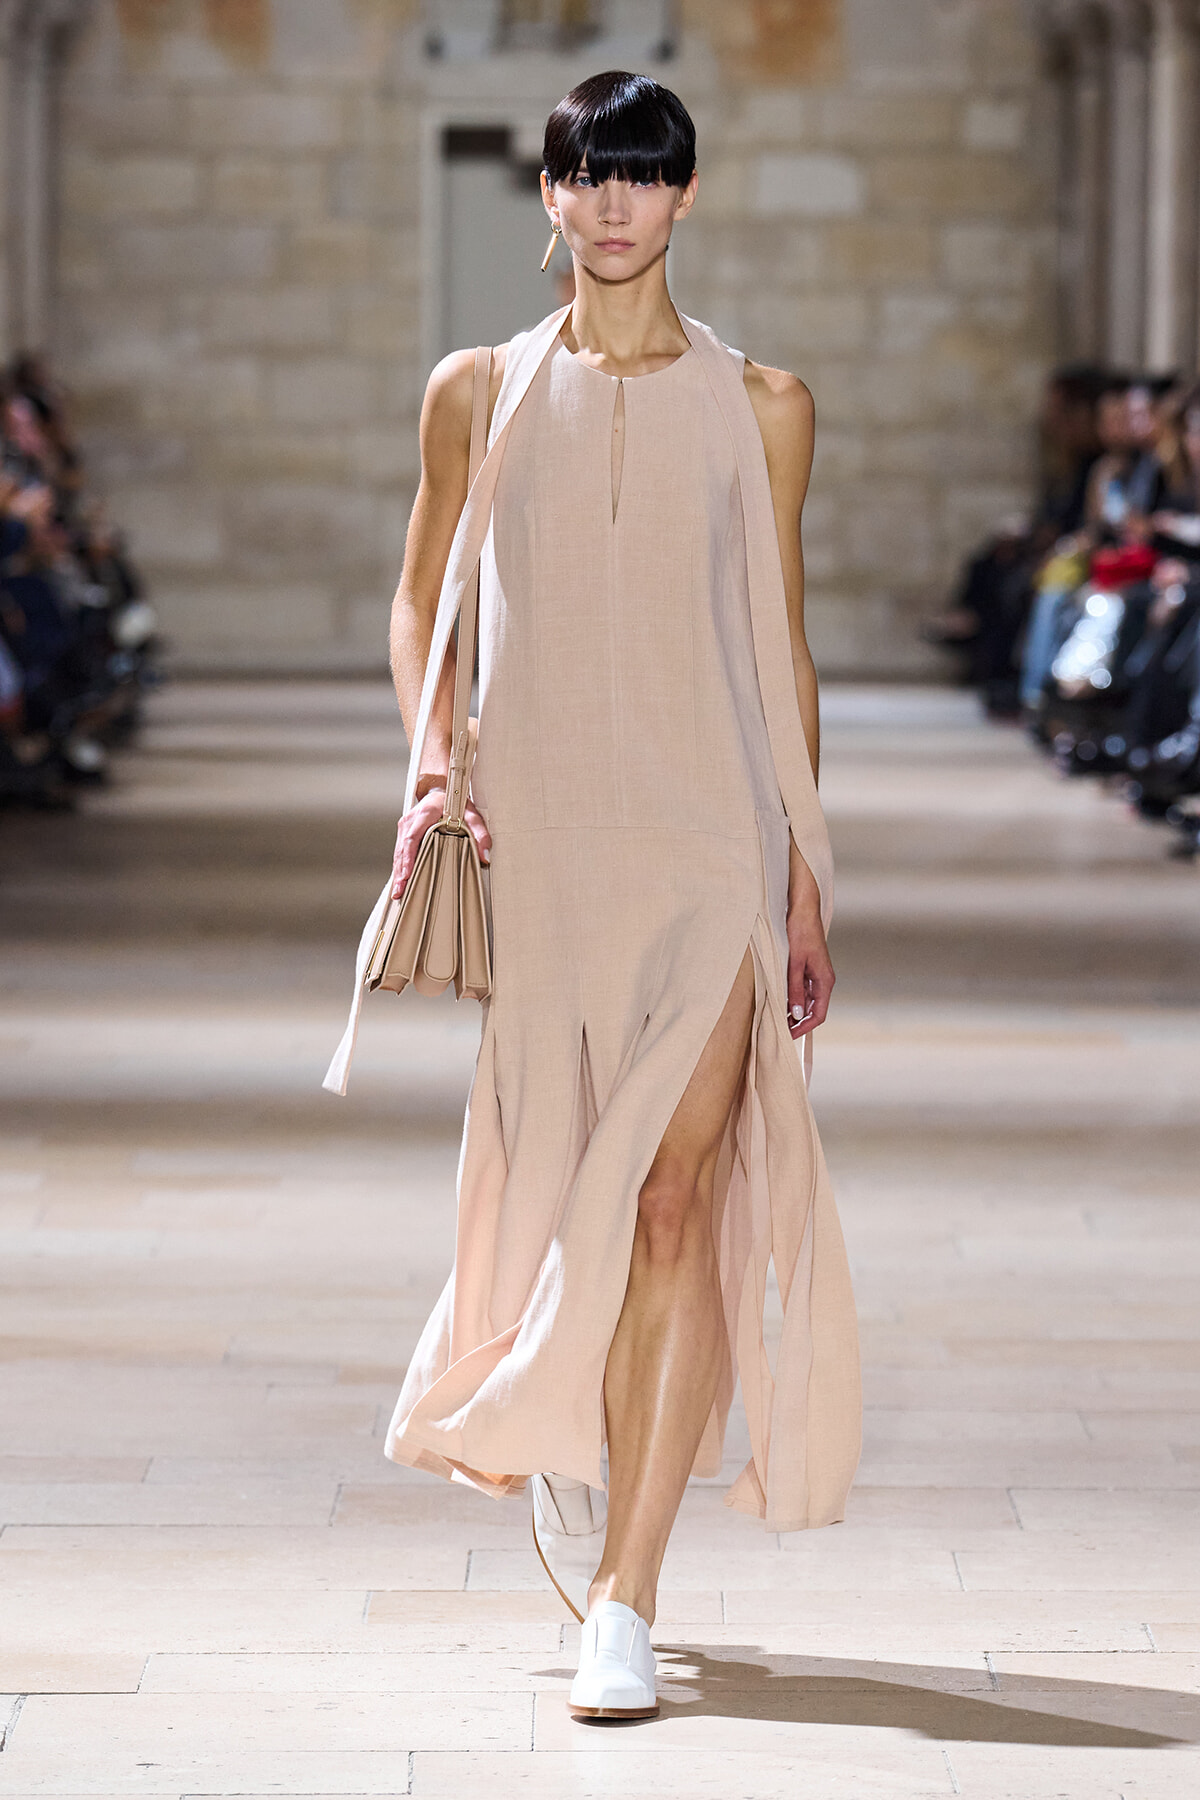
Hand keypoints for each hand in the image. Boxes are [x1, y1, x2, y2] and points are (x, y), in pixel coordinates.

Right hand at [391, 787, 490, 900]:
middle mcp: (410, 819)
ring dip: (398, 872)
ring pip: (399, 852)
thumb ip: (480, 835)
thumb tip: (484, 857)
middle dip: (401, 871)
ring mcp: (405, 826)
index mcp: (425, 813)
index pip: (413, 837)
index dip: (409, 857)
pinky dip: (400, 867)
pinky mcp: (404, 832)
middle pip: (403, 848)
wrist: (444, 791)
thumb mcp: (473, 815)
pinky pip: (400, 851)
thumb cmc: (456, 803)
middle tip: (400, 892)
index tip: (407, 874)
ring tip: (398, 893)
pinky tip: (400, 882)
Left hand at [786, 849, 833, 1039]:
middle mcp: (823, 980)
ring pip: (806, 1001)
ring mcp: (816, 975)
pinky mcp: (808, 969)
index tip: (789, 1036)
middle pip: (813, 1010)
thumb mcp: (794, 963)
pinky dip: (792, 998)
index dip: (804, 1028)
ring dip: (793, 1011)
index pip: (818, 1014)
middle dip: (797, 1022)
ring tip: (776, 1018)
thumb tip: (794, 1014)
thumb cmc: (800, 932)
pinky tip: (779, 1002)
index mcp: (825, 981)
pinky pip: (802, 990)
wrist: (802, 910)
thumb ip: (794, 989)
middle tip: (778, 1031)